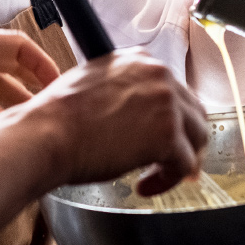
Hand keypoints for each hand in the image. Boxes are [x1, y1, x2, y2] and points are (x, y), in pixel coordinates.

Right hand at [27, 47, 209, 195]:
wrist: (48, 133)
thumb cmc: (58, 116)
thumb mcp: (91, 81)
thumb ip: (120, 88)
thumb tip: (132, 111)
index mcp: (139, 59)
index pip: (172, 87)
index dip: (170, 115)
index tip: (160, 131)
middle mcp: (158, 74)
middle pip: (192, 110)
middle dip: (184, 137)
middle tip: (170, 158)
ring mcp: (167, 104)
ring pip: (197, 136)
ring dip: (181, 158)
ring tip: (158, 173)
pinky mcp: (168, 136)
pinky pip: (184, 165)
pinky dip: (168, 180)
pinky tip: (144, 185)